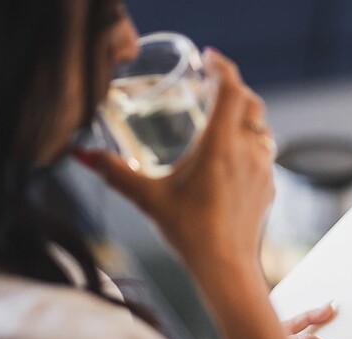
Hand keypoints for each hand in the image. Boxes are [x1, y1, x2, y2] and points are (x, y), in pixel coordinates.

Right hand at [74, 49, 274, 272]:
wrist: (226, 267)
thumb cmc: (189, 232)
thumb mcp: (148, 198)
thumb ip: (115, 173)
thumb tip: (83, 155)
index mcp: (220, 146)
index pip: (231, 90)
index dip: (222, 68)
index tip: (209, 59)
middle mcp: (247, 152)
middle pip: (250, 103)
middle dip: (233, 88)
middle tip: (213, 84)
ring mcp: (263, 169)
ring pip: (261, 128)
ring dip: (245, 116)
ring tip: (223, 116)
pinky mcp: (268, 186)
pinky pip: (264, 153)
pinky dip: (252, 142)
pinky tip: (233, 154)